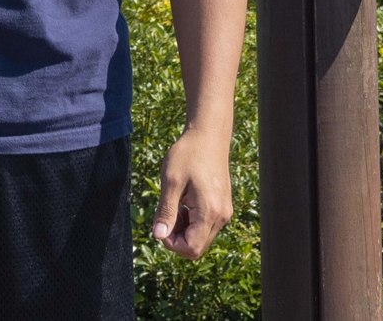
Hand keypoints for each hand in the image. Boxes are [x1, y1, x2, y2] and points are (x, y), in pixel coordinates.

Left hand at [150, 127, 232, 258]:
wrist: (208, 135)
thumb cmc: (188, 154)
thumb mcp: (171, 180)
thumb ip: (166, 210)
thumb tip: (158, 236)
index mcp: (209, 211)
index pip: (191, 248)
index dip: (171, 243)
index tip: (160, 223)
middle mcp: (222, 216)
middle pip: (197, 247)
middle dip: (177, 237)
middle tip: (165, 213)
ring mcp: (224, 213)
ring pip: (201, 238)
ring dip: (184, 230)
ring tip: (175, 204)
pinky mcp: (223, 207)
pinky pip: (206, 227)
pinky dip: (192, 222)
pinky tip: (184, 203)